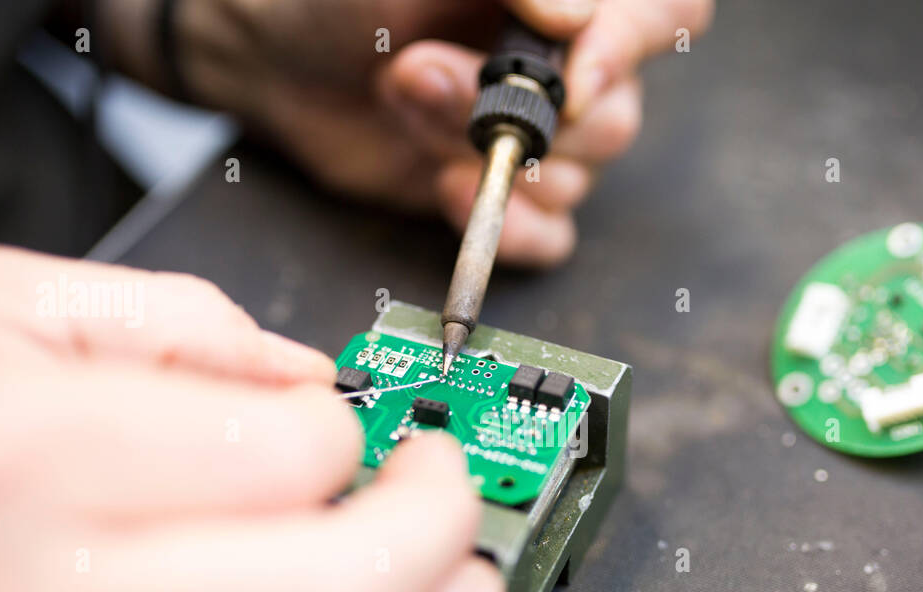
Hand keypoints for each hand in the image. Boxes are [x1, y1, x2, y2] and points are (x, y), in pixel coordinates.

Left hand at [103, 0, 713, 266]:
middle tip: (425, 72)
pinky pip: (549, 238)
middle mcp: (554, 65)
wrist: (260, 53)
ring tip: (410, 110)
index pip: (663, 16)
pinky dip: (510, 232)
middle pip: (618, 113)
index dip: (633, 47)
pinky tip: (448, 192)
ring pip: (580, 179)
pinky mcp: (492, 193)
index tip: (573, 76)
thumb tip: (578, 15)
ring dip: (493, 162)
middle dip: (520, 112)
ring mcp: (527, 135)